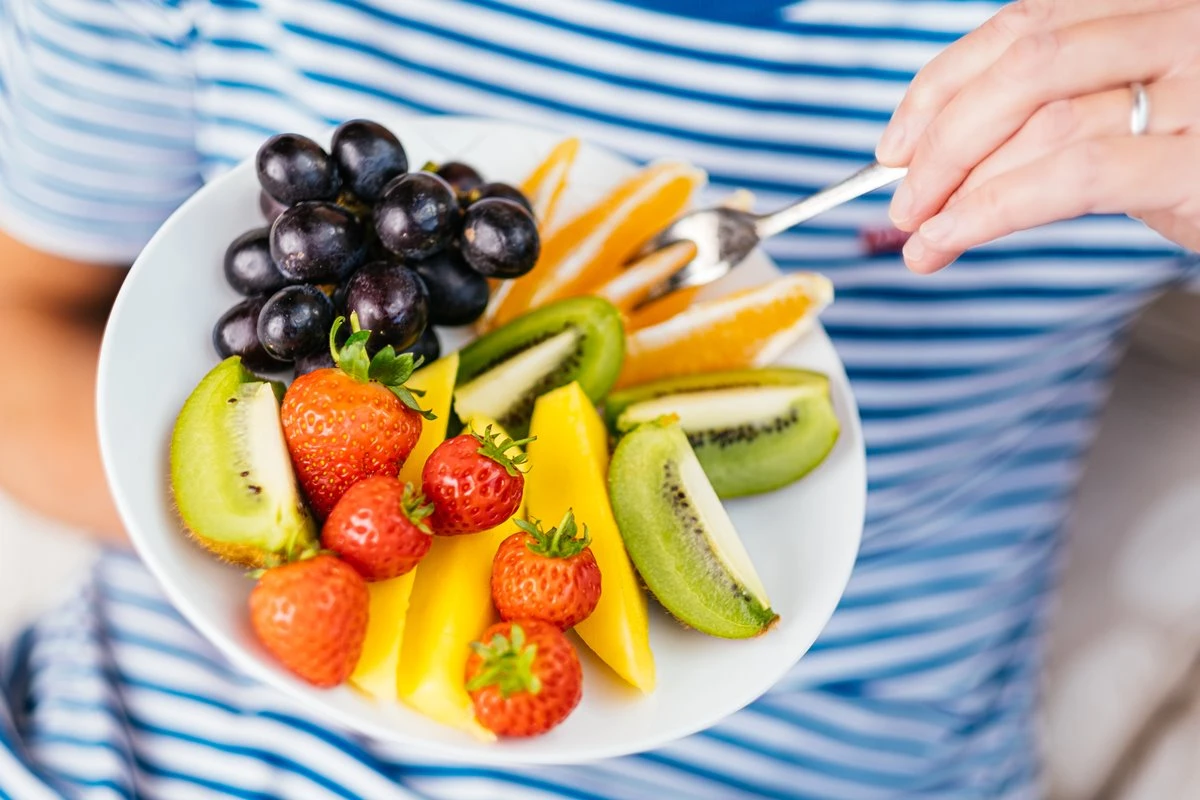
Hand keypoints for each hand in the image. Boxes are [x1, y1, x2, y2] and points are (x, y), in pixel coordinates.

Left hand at [876, 0, 1199, 272]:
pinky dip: (992, 211)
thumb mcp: (1128, 116)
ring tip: (921, 238)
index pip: (1020, 26)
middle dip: (943, 139)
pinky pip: (1072, 177)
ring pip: (1044, 122)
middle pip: (1025, 65)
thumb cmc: (1197, 160)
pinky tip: (950, 241)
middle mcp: (1181, 26)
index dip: (941, 85)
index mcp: (1148, 6)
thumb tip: (925, 156)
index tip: (893, 144)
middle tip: (902, 200)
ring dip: (960, 186)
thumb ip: (1049, 112)